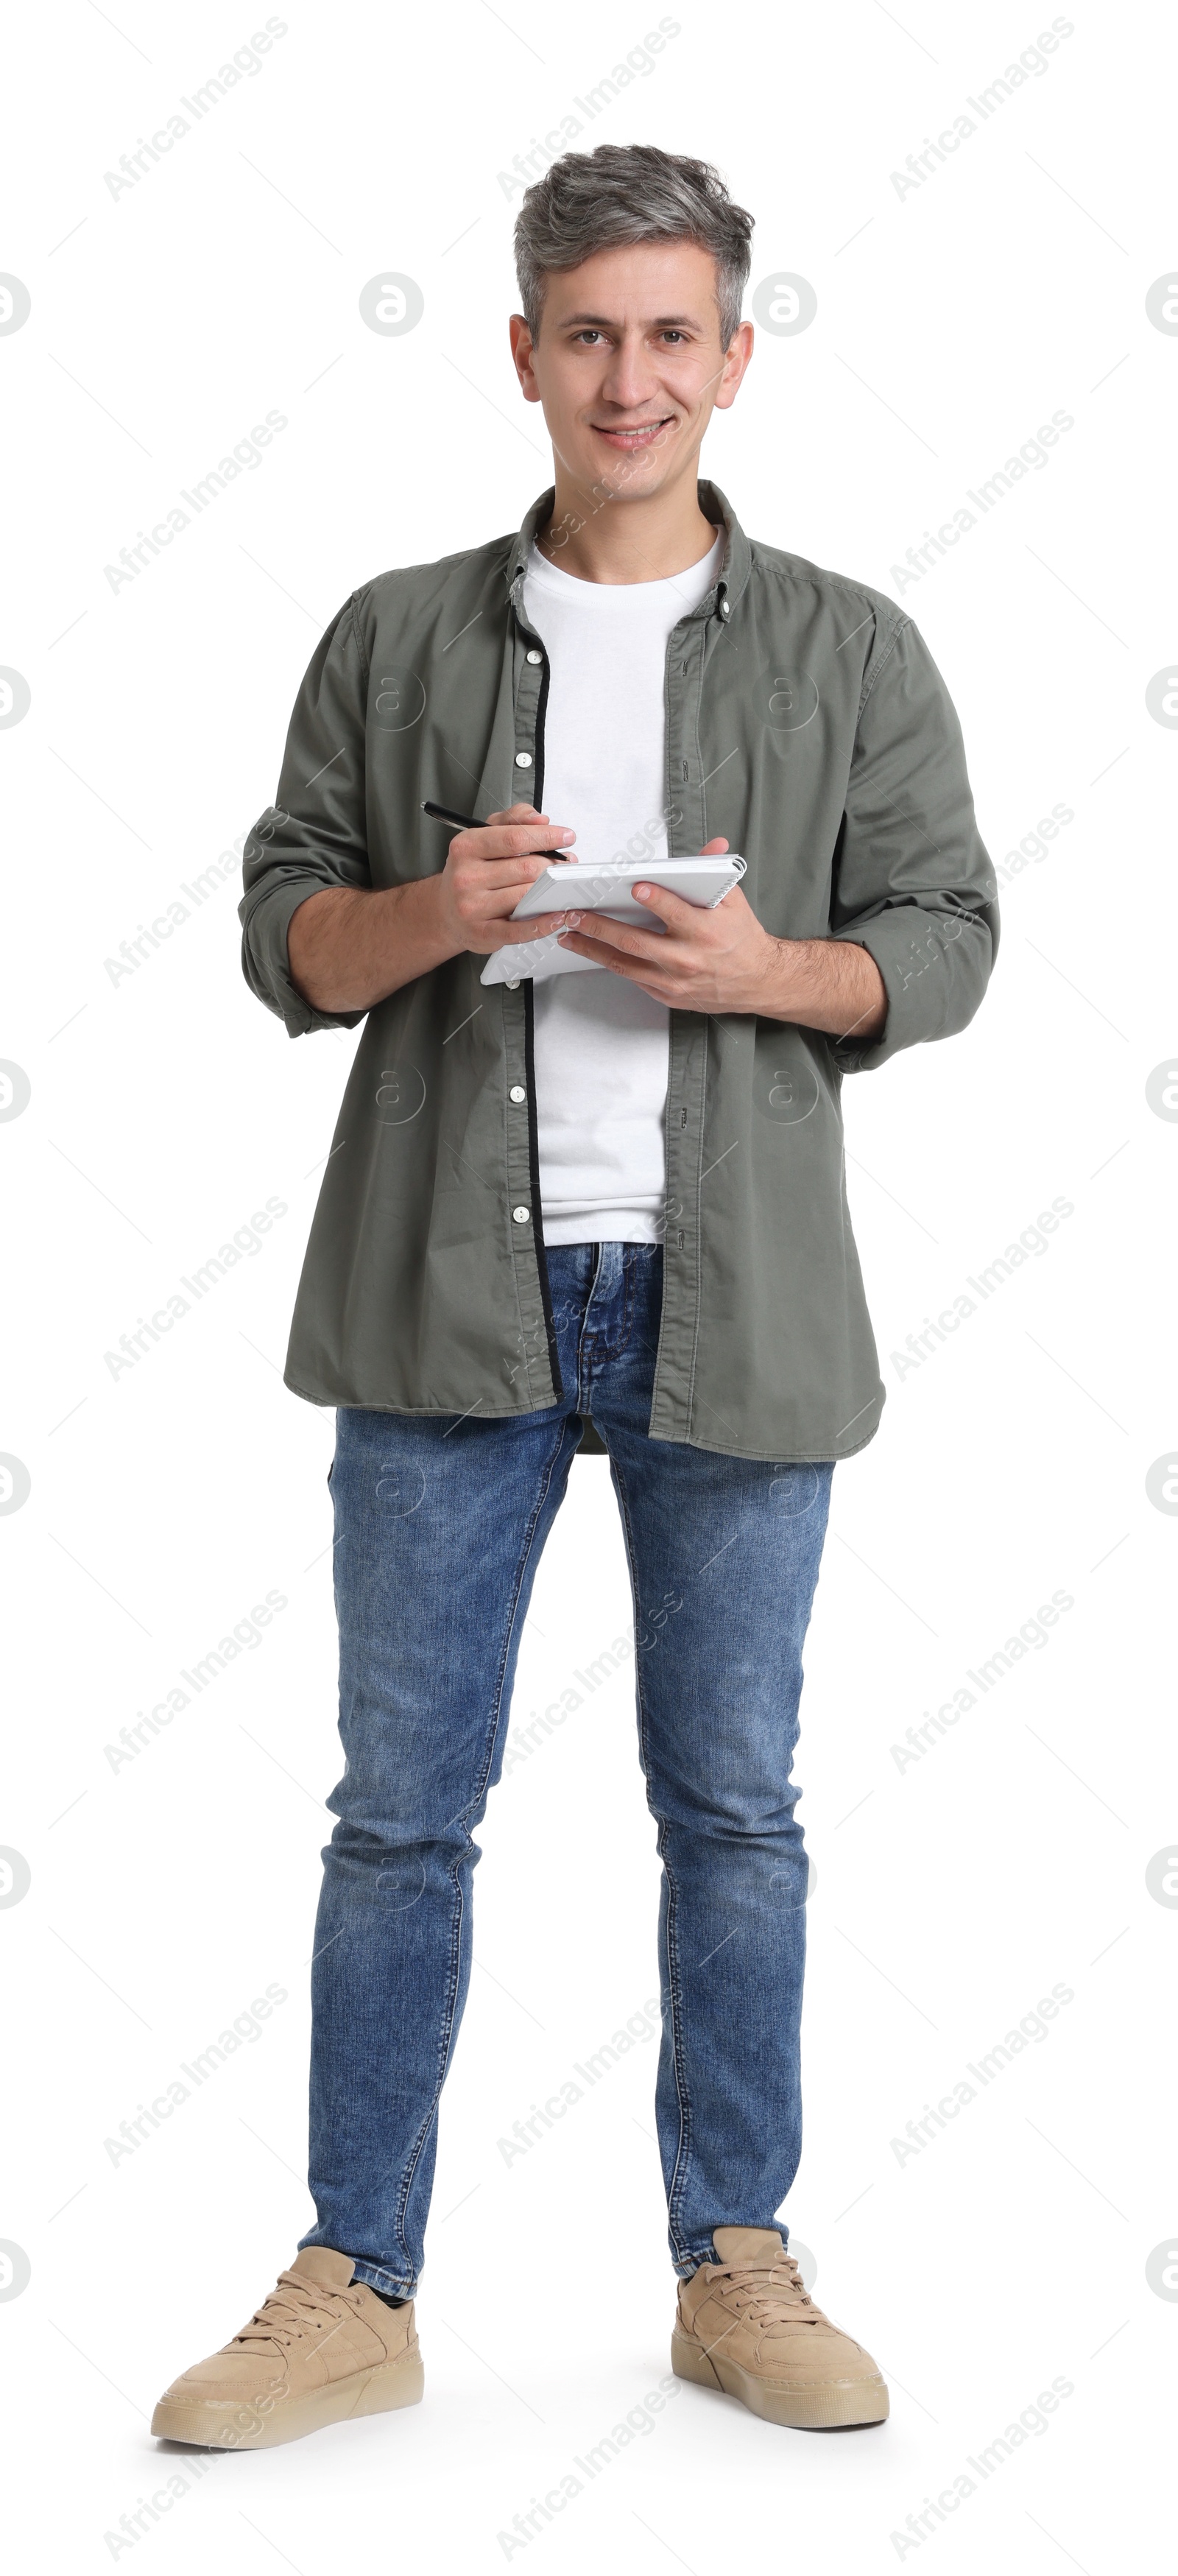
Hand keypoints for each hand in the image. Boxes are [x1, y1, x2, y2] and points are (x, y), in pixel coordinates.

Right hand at [438, 802, 578, 955]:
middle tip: (564, 865)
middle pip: (526, 868)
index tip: (567, 837)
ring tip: (560, 884)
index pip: (515, 838)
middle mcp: (466, 876)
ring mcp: (472, 907)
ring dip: (551, 890)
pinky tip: (557, 916)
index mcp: (466, 846)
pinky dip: (543, 924)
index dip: (546, 836)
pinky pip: (520, 930)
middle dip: (552, 865)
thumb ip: (512, 820)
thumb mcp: (484, 836)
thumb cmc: (471, 871)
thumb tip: (541, 819)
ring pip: (526, 895)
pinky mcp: (482, 933)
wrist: (446, 912)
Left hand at [555, 839, 780, 1010]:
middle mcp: (688, 959)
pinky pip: (632, 978)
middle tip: (575, 914)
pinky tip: (591, 949)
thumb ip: (716, 872)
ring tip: (567, 934)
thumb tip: (714, 844)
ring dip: (592, 948)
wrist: (758, 981)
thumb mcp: (733, 901)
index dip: (657, 900)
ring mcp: (675, 981)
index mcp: (706, 932)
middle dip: (601, 927)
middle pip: (636, 942)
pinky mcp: (667, 995)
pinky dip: (610, 963)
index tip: (636, 887)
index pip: (676, 914)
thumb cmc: (742, 938)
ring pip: (625, 964)